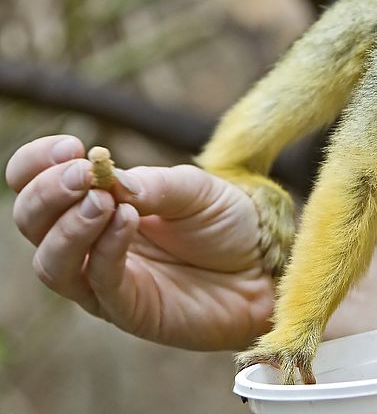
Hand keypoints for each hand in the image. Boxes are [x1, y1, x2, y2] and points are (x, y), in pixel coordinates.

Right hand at [6, 135, 274, 350]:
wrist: (265, 265)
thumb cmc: (225, 222)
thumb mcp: (194, 188)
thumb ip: (152, 184)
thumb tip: (107, 177)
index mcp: (97, 203)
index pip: (35, 185)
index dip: (37, 164)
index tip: (68, 146)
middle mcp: (90, 243)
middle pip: (32, 222)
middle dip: (47, 193)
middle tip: (81, 174)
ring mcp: (105, 279)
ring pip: (52, 262)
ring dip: (69, 227)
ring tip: (102, 201)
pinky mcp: (128, 309)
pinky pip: (99, 284)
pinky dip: (106, 250)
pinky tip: (126, 221)